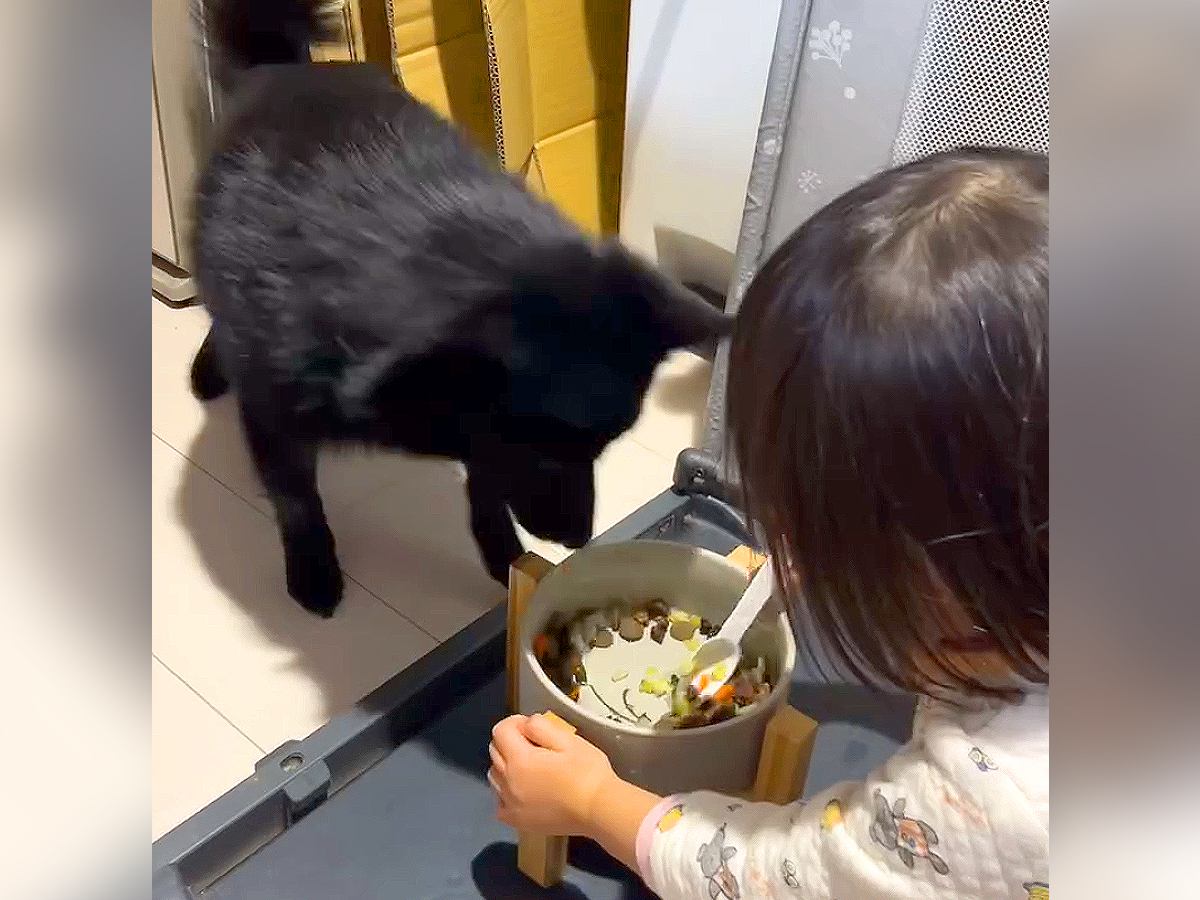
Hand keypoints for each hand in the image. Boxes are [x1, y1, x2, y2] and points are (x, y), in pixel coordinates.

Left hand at [488, 714, 616, 835]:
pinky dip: (506, 792)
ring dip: (505, 765)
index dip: (515, 722)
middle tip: (534, 743)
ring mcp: (511, 804)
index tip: (531, 726)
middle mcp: (508, 783)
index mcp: (520, 760)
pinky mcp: (518, 821)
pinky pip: (500, 801)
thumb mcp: (568, 739)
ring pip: (494, 776)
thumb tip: (527, 724)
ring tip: (529, 766)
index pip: (500, 731)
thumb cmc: (587, 772)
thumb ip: (541, 727)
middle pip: (494, 752)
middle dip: (509, 741)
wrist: (599, 810)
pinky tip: (524, 790)